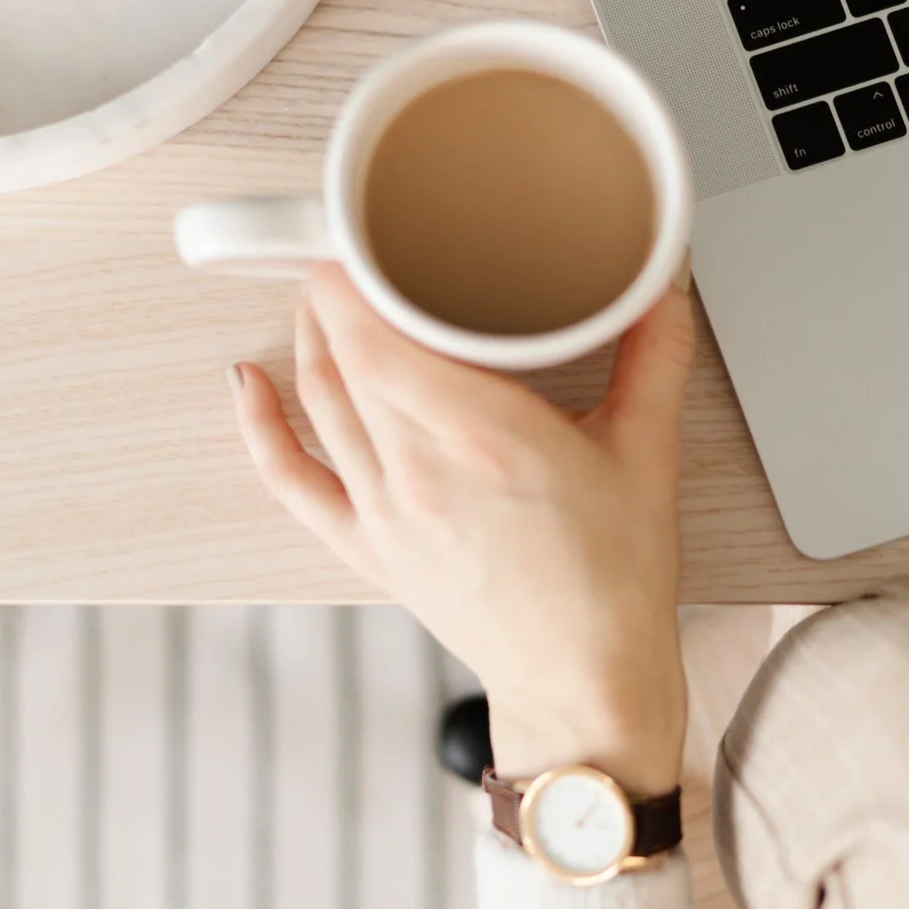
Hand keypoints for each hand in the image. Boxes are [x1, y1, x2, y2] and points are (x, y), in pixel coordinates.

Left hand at [229, 264, 694, 794]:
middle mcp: (420, 467)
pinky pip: (291, 480)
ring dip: (311, 334)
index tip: (360, 225)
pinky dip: (260, 427)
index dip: (353, 270)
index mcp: (485, 435)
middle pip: (346, 351)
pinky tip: (246, 383)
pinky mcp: (367, 545)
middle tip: (359, 241)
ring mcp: (385, 508)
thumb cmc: (614, 580)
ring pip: (321, 397)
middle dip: (340, 287)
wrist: (583, 683)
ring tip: (324, 289)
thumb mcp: (648, 452)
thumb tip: (662, 278)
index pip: (380, 330)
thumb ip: (655, 351)